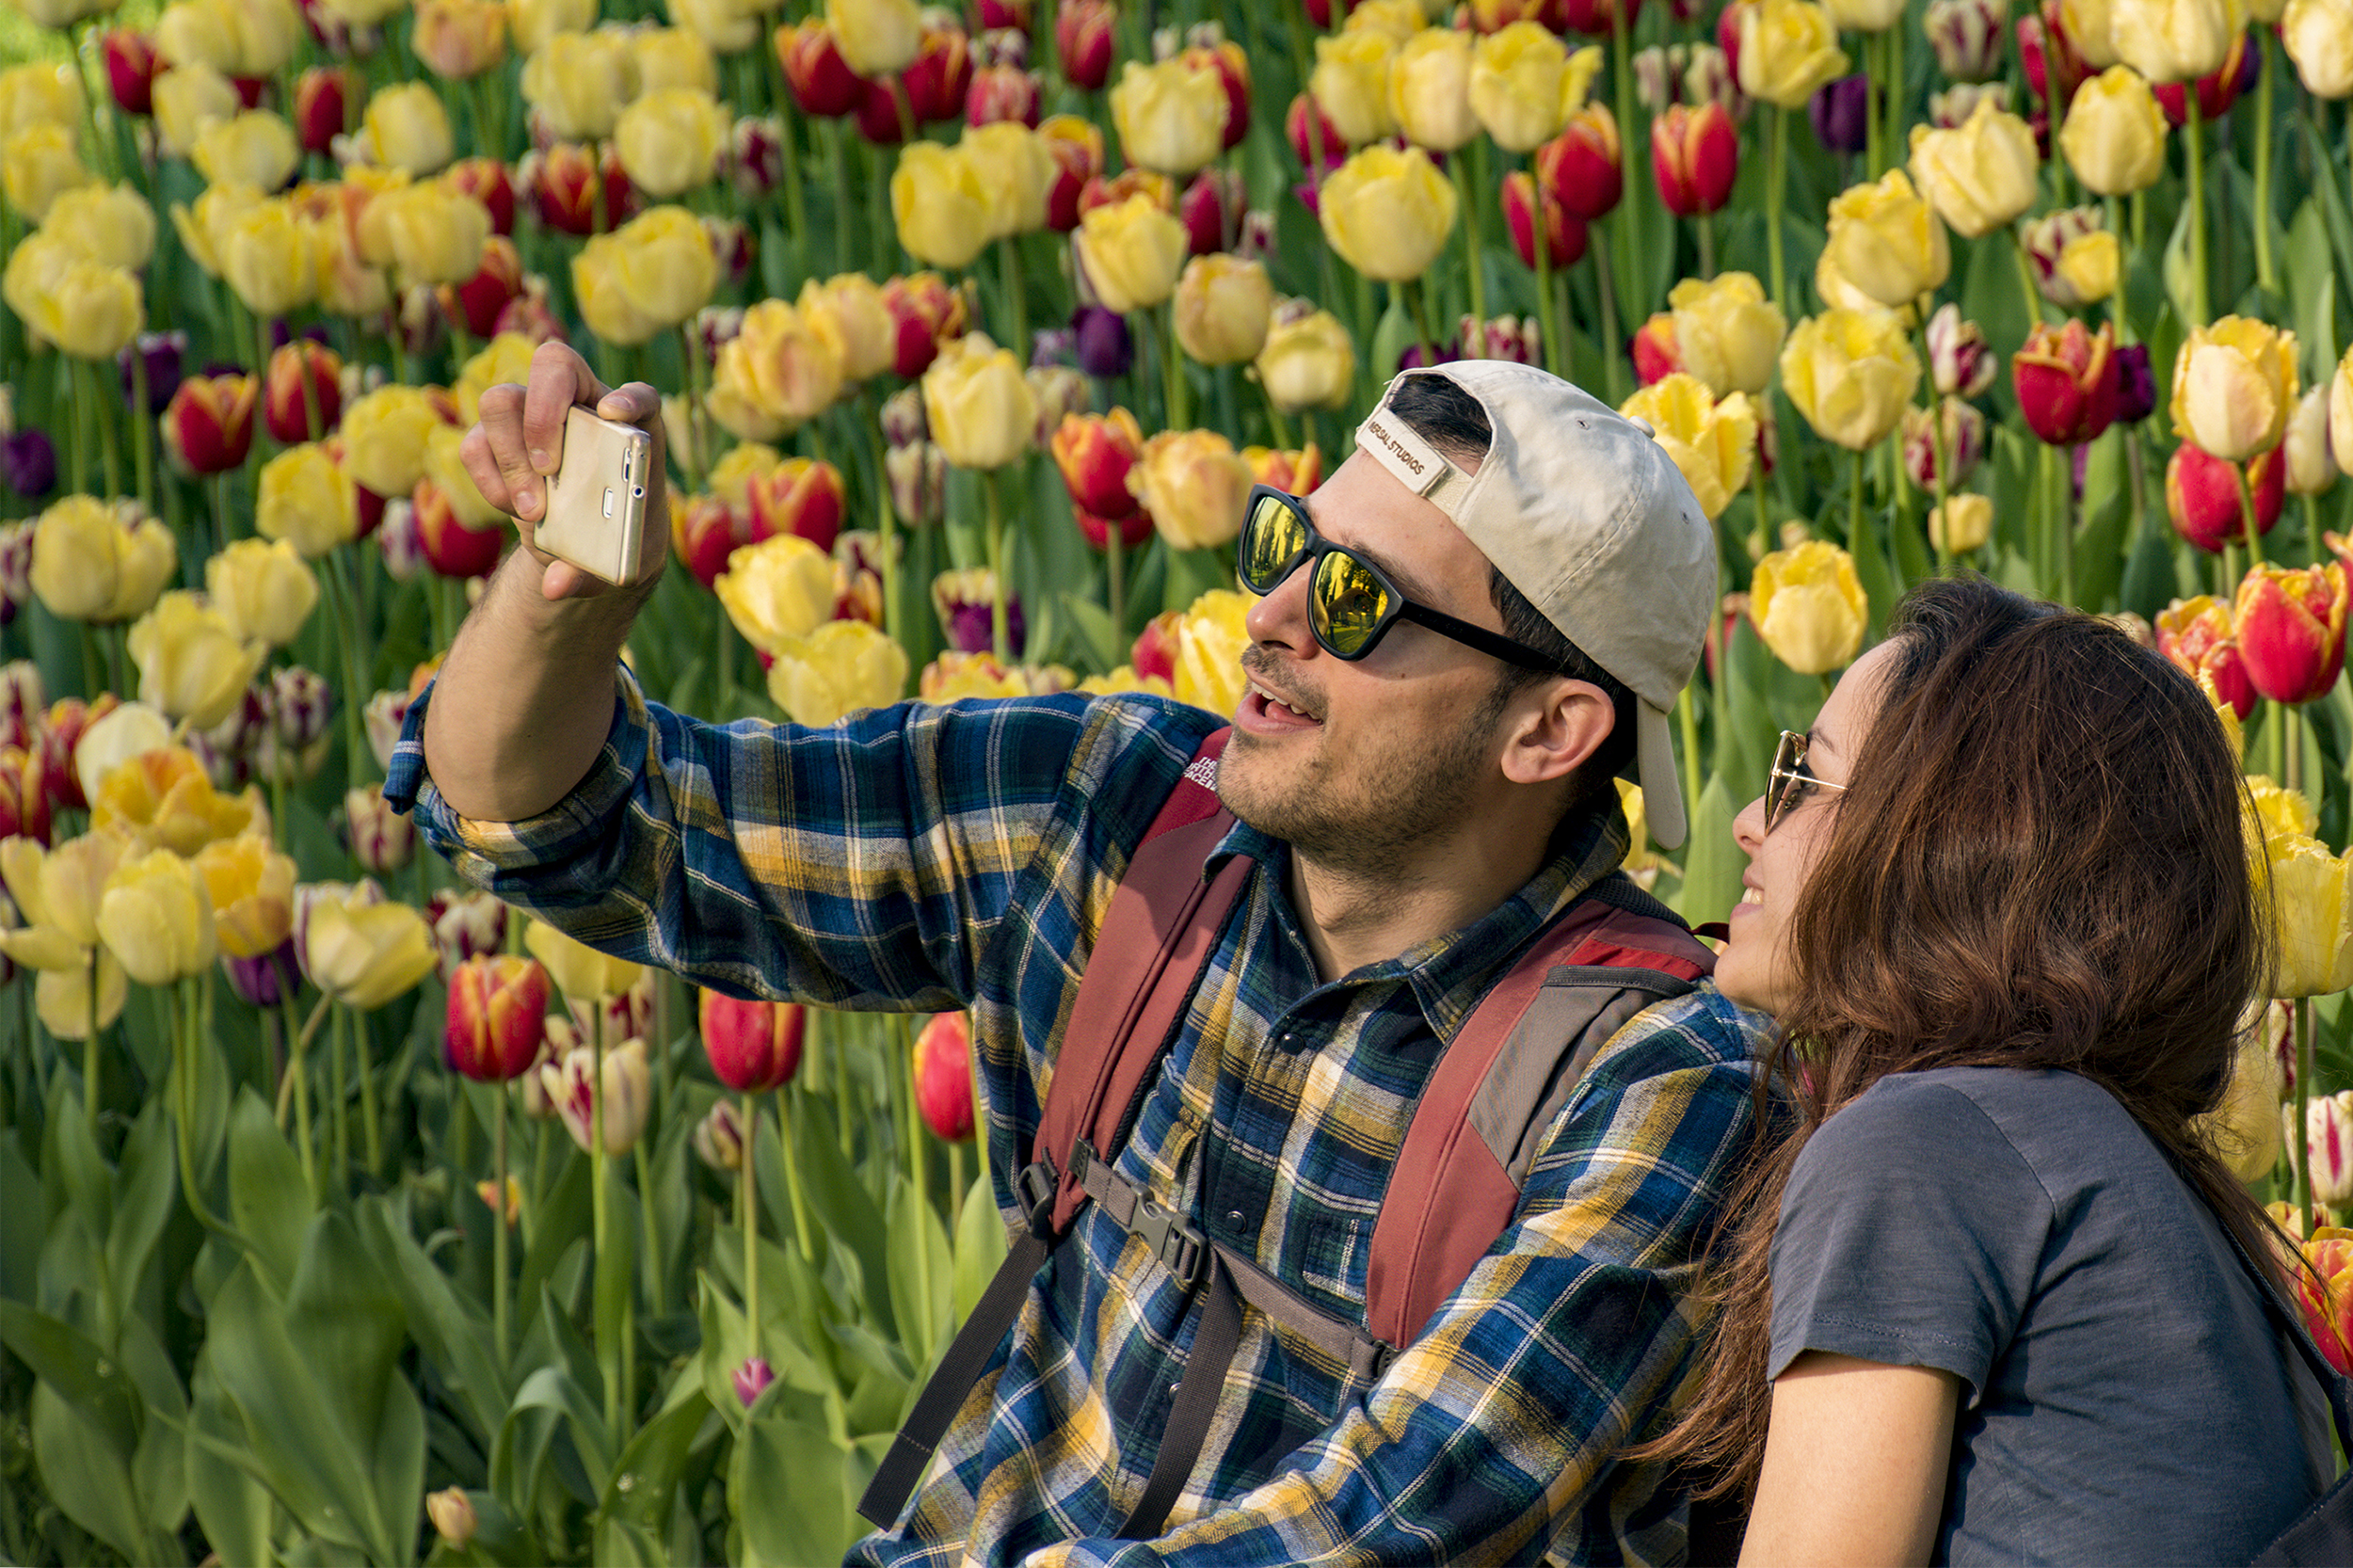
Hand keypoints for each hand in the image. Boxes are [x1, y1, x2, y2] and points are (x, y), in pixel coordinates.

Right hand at [459, 340, 670, 599]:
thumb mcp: (618, 564)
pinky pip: (474, 444)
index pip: (640, 395)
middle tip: (551, 468)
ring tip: (535, 510)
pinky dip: (489, 479)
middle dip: (545, 414)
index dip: (629, 398)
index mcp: (633, 425)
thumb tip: (556, 584)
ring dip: (511, 456)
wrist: (586, 546)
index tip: (615, 416)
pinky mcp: (497, 441)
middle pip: (554, 366)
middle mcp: (583, 405)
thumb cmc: (617, 540)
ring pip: (502, 400)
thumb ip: (592, 572)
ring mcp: (534, 416)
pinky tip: (514, 508)